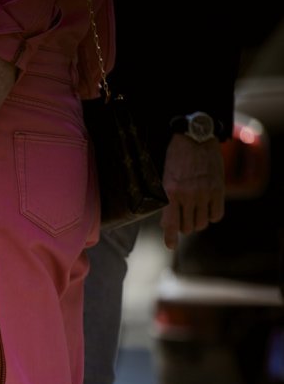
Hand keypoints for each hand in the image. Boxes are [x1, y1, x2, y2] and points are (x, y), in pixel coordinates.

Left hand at [159, 135, 225, 249]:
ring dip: (197, 221)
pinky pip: (217, 215)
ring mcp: (204, 193)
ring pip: (201, 223)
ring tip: (194, 212)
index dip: (171, 238)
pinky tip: (207, 208)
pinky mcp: (218, 189)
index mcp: (170, 193)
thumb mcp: (164, 178)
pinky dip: (212, 215)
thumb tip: (168, 223)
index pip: (171, 224)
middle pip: (188, 227)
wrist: (195, 138)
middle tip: (183, 217)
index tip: (171, 245)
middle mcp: (188, 196)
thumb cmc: (176, 158)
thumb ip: (166, 200)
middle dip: (184, 226)